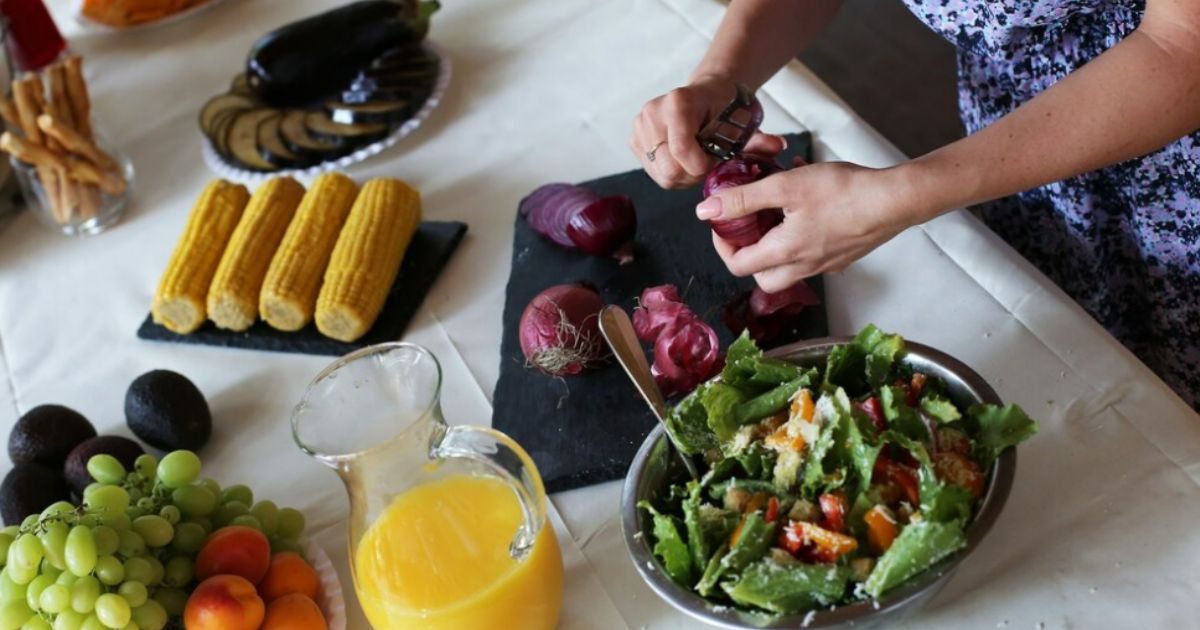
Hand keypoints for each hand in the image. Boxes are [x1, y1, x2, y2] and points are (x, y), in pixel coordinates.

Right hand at [631, 75, 785, 188]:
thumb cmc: (727, 108)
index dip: (701, 166)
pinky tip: (684, 159)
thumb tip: (778, 147)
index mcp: (678, 102)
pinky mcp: (634, 138)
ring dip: (684, 176)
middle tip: (708, 163)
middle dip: (693, 174)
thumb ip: (758, 140)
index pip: (681, 152)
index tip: (715, 161)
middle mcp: (652, 111)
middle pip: (669, 170)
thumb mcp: (744, 123)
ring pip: (662, 175)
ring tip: (697, 159)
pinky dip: (672, 173)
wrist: (709, 92)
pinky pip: (654, 173)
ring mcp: (640, 125)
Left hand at [698, 161, 914, 290]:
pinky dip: (801, 238)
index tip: (722, 222)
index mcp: (785, 253)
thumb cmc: (844, 191)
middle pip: (763, 277)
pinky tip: (808, 209)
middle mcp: (805, 267)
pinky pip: (813, 256)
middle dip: (748, 254)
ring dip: (775, 244)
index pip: (738, 265)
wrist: (895, 199)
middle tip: (748, 226)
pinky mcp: (843, 256)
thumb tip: (706, 210)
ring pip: (788, 268)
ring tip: (777, 212)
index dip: (721, 244)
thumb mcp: (784, 186)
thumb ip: (743, 199)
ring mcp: (826, 265)